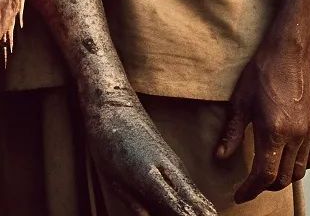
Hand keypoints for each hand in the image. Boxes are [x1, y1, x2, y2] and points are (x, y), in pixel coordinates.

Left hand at [89, 96, 216, 215]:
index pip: (182, 210)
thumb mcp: (112, 176)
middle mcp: (170, 170)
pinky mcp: (176, 161)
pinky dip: (199, 205)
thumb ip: (134, 202)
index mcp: (150, 176)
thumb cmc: (106, 140)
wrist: (114, 104)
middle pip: (200, 207)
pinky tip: (199, 214)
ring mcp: (176, 164)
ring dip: (202, 214)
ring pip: (200, 199)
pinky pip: (193, 189)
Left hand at [216, 45, 309, 202]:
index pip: (265, 174)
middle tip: (247, 184)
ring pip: (299, 171)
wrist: (290, 53)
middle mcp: (296, 136)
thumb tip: (220, 156)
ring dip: (282, 178)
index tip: (239, 194)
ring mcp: (309, 132)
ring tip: (264, 174)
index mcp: (275, 130)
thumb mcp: (240, 101)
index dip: (250, 189)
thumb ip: (231, 132)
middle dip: (264, 186)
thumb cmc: (262, 72)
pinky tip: (285, 159)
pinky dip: (298, 166)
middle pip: (283, 178)